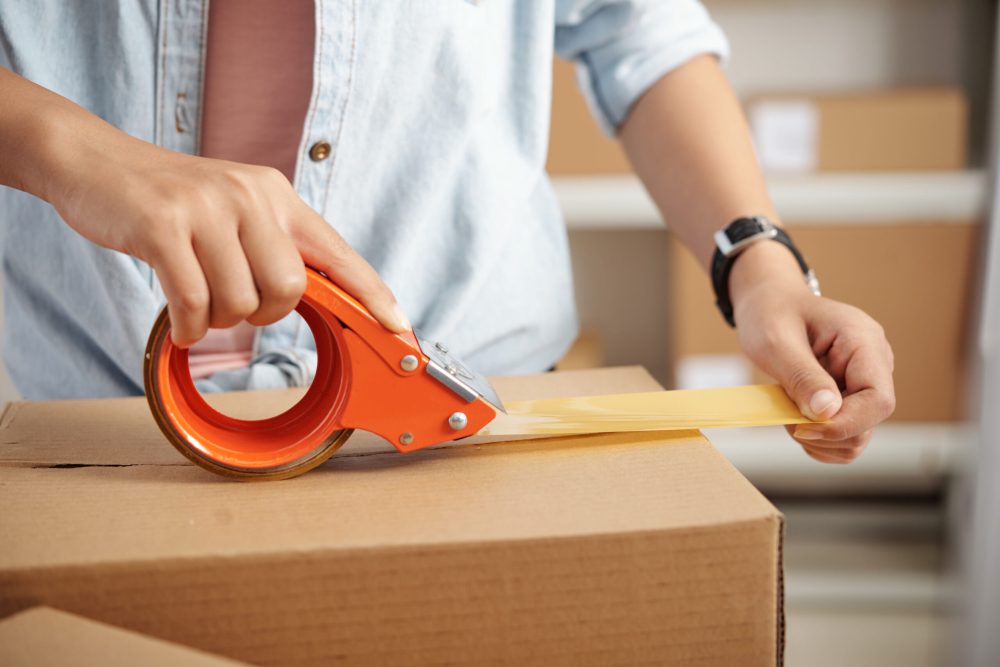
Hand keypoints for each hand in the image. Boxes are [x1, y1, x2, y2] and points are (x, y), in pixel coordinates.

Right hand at [8, 68, 408, 346]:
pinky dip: (188, 327)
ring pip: (242, 302)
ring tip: (196, 298)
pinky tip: (179, 323)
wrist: (96, 162)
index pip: (338, 252)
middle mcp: (251, 196)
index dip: (372, 294)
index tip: (399, 327)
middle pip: (290, 290)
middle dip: (264, 315)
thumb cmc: (172, 200)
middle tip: (234, 305)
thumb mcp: (234, 209)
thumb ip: (273, 246)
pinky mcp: (164, 225)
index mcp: (276, 195)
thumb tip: (307, 297)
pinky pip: (193, 303)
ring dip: (218, 320)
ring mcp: (208, 208)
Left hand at [731, 243, 895, 463]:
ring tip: (789, 413)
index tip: (802, 426)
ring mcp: (864, 383)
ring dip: (820, 438)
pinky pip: (844, 437)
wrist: (769, 304)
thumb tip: (827, 412)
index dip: (845, 423)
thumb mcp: (776, 341)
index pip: (878, 400)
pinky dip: (819, 440)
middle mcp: (874, 364)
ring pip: (857, 436)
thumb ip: (802, 375)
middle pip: (868, 423)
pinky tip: (797, 420)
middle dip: (825, 432)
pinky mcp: (851, 398)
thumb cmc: (772, 313)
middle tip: (787, 416)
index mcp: (864, 342)